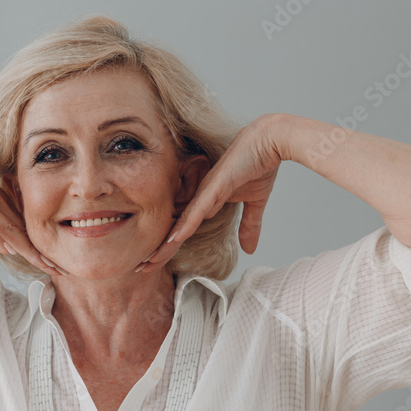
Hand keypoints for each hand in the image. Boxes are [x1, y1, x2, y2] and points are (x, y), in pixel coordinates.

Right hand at [0, 132, 64, 276]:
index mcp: (0, 205)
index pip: (23, 233)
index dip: (39, 251)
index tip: (55, 266)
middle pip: (22, 235)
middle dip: (41, 255)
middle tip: (62, 271)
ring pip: (8, 231)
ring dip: (26, 249)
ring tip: (44, 265)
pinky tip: (6, 249)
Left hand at [136, 114, 284, 272]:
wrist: (270, 141)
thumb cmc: (259, 166)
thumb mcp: (254, 204)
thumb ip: (249, 226)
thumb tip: (249, 249)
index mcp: (207, 202)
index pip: (183, 230)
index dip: (169, 248)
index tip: (155, 264)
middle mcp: (200, 198)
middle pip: (175, 229)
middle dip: (158, 251)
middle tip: (140, 269)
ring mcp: (205, 192)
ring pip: (181, 223)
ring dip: (165, 244)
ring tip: (148, 261)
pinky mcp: (215, 185)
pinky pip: (197, 209)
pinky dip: (185, 225)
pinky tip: (172, 239)